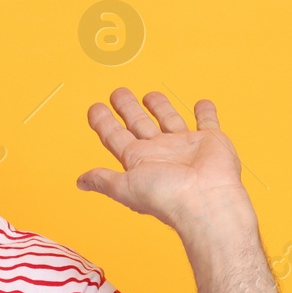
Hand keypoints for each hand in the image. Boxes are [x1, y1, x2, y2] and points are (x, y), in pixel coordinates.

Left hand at [77, 88, 245, 226]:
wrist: (204, 199)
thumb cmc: (166, 196)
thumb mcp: (125, 186)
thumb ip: (103, 180)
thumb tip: (80, 182)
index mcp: (139, 159)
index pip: (115, 136)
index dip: (103, 122)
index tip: (95, 108)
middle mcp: (161, 152)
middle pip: (140, 124)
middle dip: (128, 108)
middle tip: (119, 93)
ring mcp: (185, 145)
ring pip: (169, 119)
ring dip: (160, 107)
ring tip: (150, 95)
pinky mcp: (210, 141)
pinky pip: (208, 122)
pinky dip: (206, 113)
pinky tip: (202, 104)